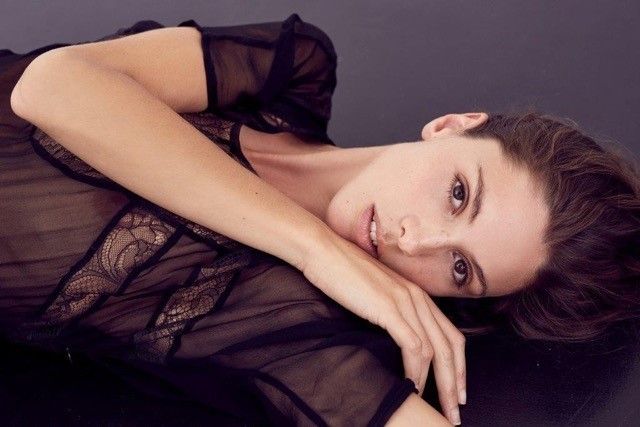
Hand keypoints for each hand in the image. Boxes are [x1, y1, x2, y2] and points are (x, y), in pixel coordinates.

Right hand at [301, 233, 466, 424]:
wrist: (323, 251)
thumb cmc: (342, 272)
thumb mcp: (375, 294)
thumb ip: (390, 313)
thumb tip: (393, 342)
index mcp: (417, 295)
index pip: (451, 336)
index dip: (459, 368)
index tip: (457, 393)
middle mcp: (418, 297)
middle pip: (450, 347)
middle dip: (455, 383)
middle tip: (455, 413)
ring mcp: (405, 301)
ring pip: (435, 350)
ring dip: (439, 384)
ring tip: (437, 407)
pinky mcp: (389, 307)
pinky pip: (412, 346)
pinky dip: (416, 370)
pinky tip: (412, 385)